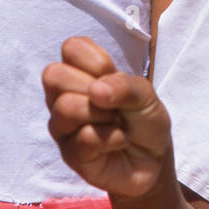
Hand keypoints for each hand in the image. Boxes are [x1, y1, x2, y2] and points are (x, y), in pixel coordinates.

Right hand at [43, 36, 170, 199]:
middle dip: (91, 87)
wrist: (155, 161)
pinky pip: (83, 138)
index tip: (113, 76)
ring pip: (65, 107)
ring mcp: (63, 126)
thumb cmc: (144, 120)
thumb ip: (125, 85)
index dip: (96, 60)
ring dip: (102, 115)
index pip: (71, 48)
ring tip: (116, 124)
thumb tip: (96, 90)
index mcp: (80, 73)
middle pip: (53, 75)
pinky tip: (119, 141)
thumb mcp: (146, 95)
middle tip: (112, 103)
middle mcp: (63, 96)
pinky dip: (112, 138)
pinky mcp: (70, 154)